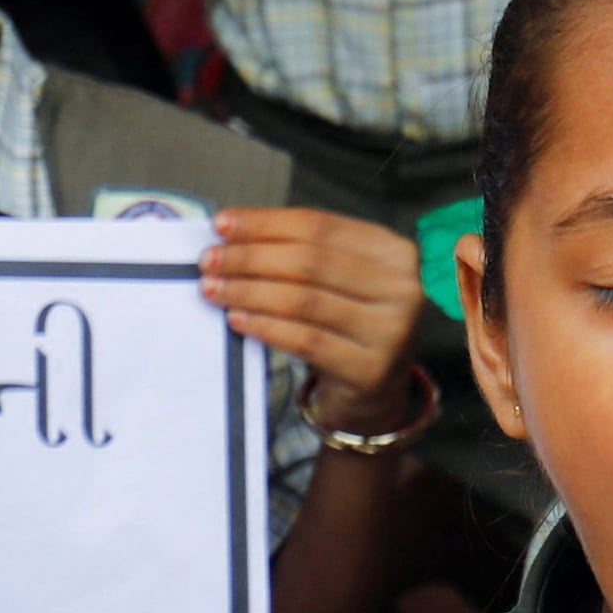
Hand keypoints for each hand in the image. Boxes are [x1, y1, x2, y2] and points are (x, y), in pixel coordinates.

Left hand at [204, 207, 424, 412]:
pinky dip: (265, 327)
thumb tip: (233, 230)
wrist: (374, 389)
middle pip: (310, 261)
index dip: (266, 223)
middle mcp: (402, 288)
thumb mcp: (338, 278)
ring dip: (249, 291)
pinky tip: (237, 319)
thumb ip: (300, 250)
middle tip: (210, 260)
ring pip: (303, 301)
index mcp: (394, 252)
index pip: (320, 226)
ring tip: (214, 288)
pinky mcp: (370, 369)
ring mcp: (391, 331)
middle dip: (250, 257)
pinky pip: (305, 340)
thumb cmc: (347, 323)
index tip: (222, 224)